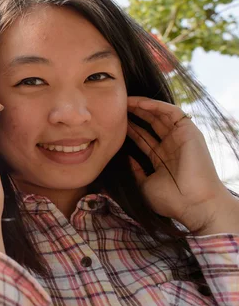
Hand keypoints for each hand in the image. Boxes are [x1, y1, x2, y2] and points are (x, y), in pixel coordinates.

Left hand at [127, 96, 238, 234]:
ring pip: (160, 115)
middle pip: (151, 123)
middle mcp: (172, 146)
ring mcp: (181, 138)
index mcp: (162, 158)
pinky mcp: (190, 132)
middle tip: (117, 106)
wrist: (194, 205)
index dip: (130, 128)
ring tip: (125, 100)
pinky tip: (140, 103)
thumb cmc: (171, 199)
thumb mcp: (145, 184)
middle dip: (134, 113)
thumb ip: (136, 170)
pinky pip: (172, 112)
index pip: (143, 137)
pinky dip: (156, 106)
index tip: (112, 122)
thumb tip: (126, 158)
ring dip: (143, 106)